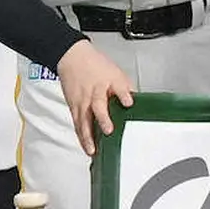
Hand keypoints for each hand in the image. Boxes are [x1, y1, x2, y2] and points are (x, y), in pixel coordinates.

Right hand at [56, 40, 133, 156]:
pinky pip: (78, 125)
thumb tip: (136, 101)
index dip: (124, 94)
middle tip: (109, 130)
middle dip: (103, 119)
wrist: (72, 58)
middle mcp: (94, 91)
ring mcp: (82, 100)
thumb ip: (125, 88)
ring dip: (88, 136)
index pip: (118, 86)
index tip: (129, 102)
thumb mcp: (115, 72)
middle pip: (98, 105)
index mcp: (108, 80)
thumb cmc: (94, 65)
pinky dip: (82, 138)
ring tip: (93, 150)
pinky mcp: (74, 108)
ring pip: (84, 120)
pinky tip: (87, 148)